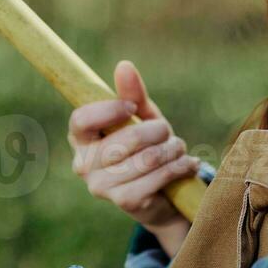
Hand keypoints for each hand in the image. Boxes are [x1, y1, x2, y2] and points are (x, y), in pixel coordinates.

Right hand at [68, 60, 197, 255]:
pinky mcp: (125, 202)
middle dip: (157, 131)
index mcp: (80, 138)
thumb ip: (132, 94)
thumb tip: (124, 65)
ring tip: (179, 148)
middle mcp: (83, 164)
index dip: (109, 110)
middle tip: (167, 132)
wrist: (162, 195)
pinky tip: (187, 164)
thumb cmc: (146, 148)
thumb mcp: (141, 118)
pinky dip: (179, 166)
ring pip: (147, 159)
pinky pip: (157, 177)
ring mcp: (101, 187)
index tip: (132, 107)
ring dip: (173, 149)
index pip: (81, 119)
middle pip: (125, 138)